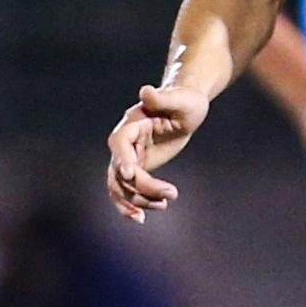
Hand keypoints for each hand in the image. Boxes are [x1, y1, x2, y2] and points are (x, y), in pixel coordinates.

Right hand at [106, 82, 208, 222]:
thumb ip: (162, 98)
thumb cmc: (186, 100)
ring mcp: (129, 157)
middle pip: (120, 171)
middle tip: (169, 196)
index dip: (121, 158)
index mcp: (132, 124)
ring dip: (136, 201)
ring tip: (163, 206)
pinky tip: (146, 215)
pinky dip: (133, 204)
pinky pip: (128, 190)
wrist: (186, 109)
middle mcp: (125, 142)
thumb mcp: (181, 99)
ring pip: (120, 186)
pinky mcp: (138, 168)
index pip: (119, 142)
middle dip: (139, 188)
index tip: (130, 173)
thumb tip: (145, 91)